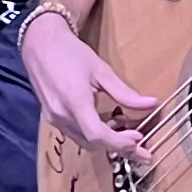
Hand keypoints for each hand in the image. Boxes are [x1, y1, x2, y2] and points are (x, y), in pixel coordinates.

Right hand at [20, 5, 154, 157]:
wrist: (40, 44)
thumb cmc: (70, 52)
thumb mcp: (101, 70)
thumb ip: (125, 92)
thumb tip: (151, 104)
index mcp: (75, 101)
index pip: (98, 134)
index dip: (120, 142)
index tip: (139, 141)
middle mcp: (62, 115)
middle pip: (92, 143)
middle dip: (118, 147)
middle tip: (141, 146)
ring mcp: (54, 118)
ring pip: (84, 141)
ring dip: (106, 142)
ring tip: (127, 133)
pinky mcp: (52, 118)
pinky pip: (76, 134)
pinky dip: (94, 135)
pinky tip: (107, 125)